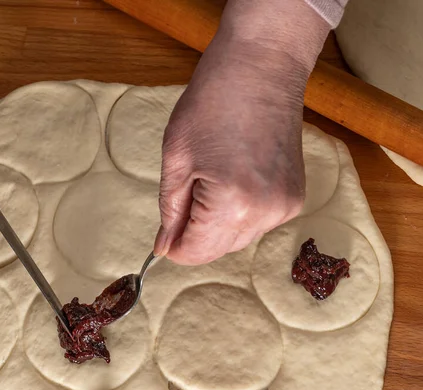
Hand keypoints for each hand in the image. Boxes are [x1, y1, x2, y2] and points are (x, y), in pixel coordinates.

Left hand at [155, 0, 330, 264]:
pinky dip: (241, 213)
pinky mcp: (295, 198)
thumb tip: (165, 248)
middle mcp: (265, 213)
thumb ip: (170, 211)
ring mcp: (285, 207)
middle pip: (218, 251)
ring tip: (215, 180)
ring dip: (218, 225)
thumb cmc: (213, 103)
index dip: (176, 246)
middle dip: (196, 233)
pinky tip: (237, 180)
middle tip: (189, 192)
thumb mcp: (176, 158)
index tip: (167, 230)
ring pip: (238, 240)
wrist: (263, 66)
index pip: (196, 252)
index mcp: (232, 204)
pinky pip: (258, 224)